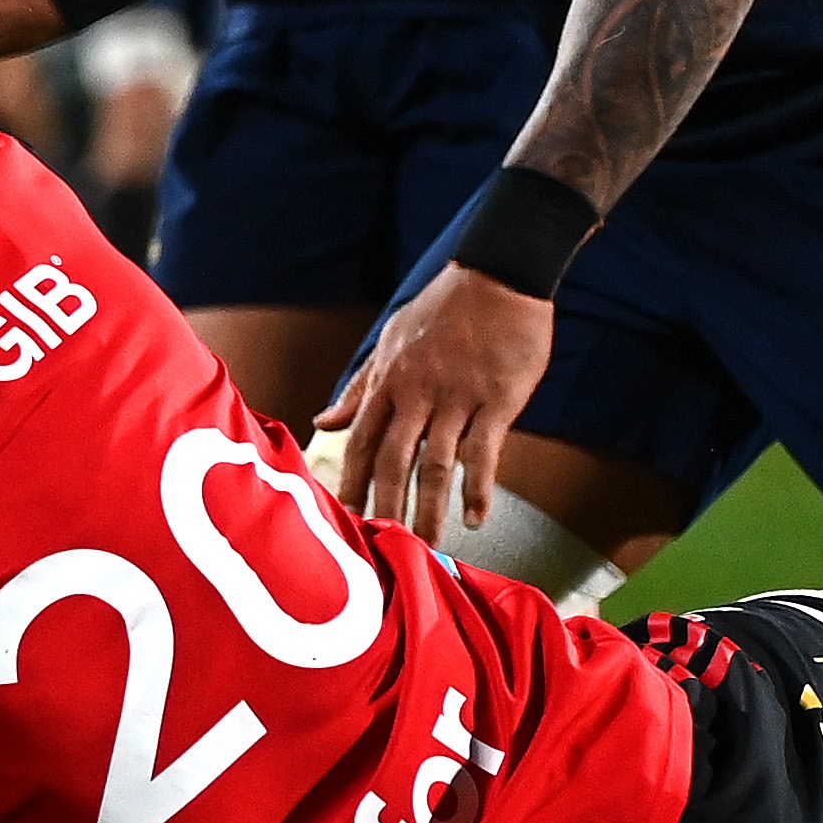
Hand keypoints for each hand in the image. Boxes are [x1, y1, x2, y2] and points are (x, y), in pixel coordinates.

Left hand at [316, 266, 554, 542]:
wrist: (499, 275)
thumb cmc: (444, 309)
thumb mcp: (393, 341)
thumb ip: (360, 386)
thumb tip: (323, 421)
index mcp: (389, 381)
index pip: (361, 441)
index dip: (351, 482)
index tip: (344, 517)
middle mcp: (417, 394)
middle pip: (393, 461)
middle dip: (384, 507)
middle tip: (380, 547)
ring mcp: (458, 399)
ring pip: (436, 465)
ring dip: (429, 509)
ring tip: (427, 545)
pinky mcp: (498, 401)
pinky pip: (485, 453)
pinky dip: (479, 489)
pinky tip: (476, 518)